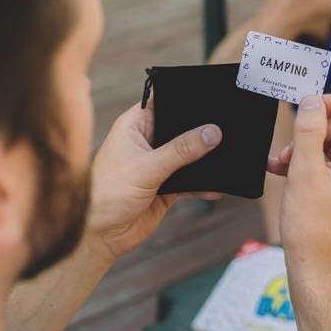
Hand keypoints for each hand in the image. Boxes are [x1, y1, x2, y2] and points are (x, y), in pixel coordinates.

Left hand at [88, 101, 221, 263]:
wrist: (100, 235)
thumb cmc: (107, 194)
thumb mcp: (147, 167)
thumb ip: (181, 150)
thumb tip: (211, 132)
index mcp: (134, 126)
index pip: (162, 102)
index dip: (184, 98)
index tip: (211, 96)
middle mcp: (146, 142)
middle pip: (179, 129)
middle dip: (200, 131)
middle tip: (227, 126)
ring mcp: (157, 165)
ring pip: (188, 156)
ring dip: (204, 159)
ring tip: (229, 155)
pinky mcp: (165, 187)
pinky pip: (190, 181)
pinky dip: (202, 184)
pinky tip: (217, 187)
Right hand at [268, 95, 330, 286]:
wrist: (317, 272)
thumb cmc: (315, 231)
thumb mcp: (305, 171)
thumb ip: (308, 130)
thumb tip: (310, 102)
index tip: (306, 107)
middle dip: (313, 129)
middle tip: (287, 143)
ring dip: (305, 148)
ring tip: (281, 163)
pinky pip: (330, 165)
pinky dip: (308, 164)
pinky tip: (283, 171)